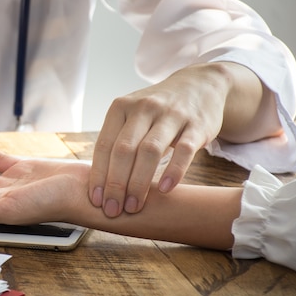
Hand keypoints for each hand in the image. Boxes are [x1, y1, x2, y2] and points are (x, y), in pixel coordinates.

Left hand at [89, 63, 228, 217]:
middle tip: (113, 210)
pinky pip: (184, 150)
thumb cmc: (156, 111)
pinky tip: (164, 189)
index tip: (96, 201)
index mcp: (121, 107)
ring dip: (139, 182)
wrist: (199, 85)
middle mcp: (144, 108)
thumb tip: (98, 185)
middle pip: (124, 151)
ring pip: (150, 151)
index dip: (98, 175)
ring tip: (134, 206)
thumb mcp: (131, 117)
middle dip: (116, 184)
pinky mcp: (197, 124)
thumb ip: (116, 143)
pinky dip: (174, 171)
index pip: (104, 146)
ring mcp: (171, 114)